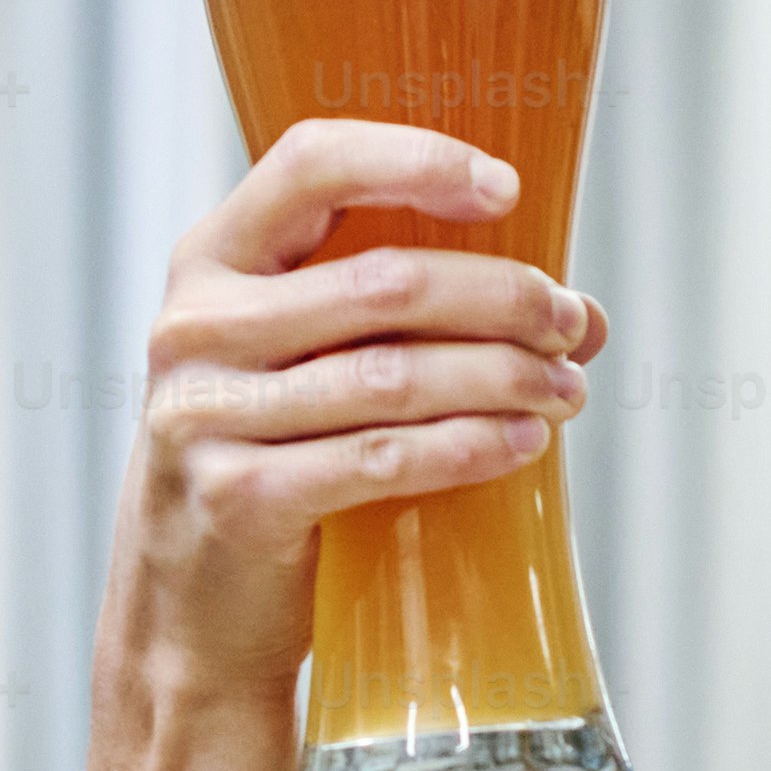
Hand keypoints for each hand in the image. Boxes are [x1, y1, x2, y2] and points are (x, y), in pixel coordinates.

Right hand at [82, 119, 606, 770]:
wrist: (192, 609)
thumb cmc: (271, 459)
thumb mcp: (302, 363)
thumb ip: (407, 317)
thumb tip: (578, 314)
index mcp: (210, 260)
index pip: (312, 163)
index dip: (416, 160)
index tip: (507, 190)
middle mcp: (196, 327)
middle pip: (383, 281)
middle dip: (502, 298)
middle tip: (570, 323)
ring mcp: (208, 415)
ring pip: (395, 375)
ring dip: (504, 377)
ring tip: (565, 389)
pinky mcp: (240, 499)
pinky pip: (382, 458)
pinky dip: (467, 446)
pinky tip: (521, 442)